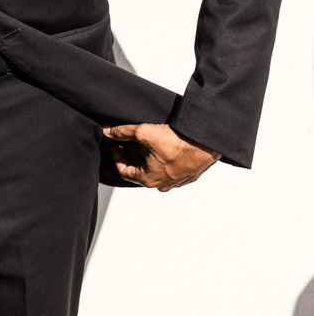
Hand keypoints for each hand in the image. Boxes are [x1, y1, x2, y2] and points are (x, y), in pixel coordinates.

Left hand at [102, 123, 220, 191]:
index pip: (123, 170)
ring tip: (144, 135)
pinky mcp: (188, 174)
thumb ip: (123, 132)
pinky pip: (169, 166)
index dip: (116, 153)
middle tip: (128, 136)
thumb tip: (108, 131)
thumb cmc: (178, 142)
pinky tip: (162, 141)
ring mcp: (176, 181)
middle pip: (139, 168)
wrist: (206, 143)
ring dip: (146, 153)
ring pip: (154, 168)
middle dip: (131, 151)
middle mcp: (161, 184)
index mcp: (148, 179)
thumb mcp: (144, 132)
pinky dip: (161, 155)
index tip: (114, 141)